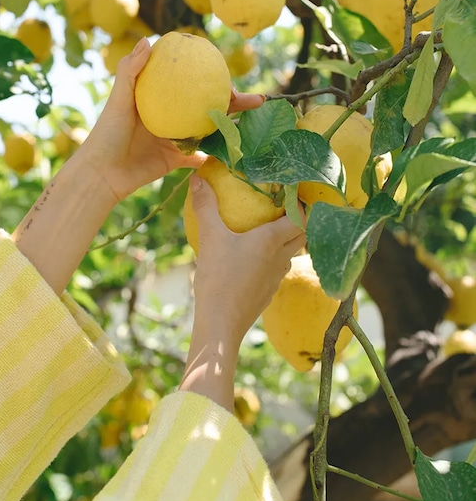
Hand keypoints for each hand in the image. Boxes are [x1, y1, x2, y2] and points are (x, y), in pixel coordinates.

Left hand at [82, 37, 264, 203]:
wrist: (102, 173)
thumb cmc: (107, 133)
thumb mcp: (119, 99)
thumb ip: (131, 70)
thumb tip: (148, 39)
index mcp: (159, 98)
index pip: (190, 82)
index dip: (212, 76)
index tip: (228, 74)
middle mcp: (170, 116)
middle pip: (208, 105)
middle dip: (235, 102)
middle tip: (258, 100)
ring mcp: (175, 138)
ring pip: (210, 129)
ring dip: (232, 126)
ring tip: (256, 124)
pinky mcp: (176, 161)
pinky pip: (201, 157)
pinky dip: (217, 155)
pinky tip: (237, 151)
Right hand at [189, 174, 305, 344]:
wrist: (221, 323)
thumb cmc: (218, 278)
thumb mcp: (210, 237)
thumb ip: (205, 206)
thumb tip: (197, 177)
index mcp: (273, 240)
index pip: (302, 217)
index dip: (302, 203)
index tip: (294, 190)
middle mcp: (281, 257)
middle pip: (303, 234)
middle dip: (300, 218)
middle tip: (285, 204)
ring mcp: (277, 277)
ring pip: (291, 252)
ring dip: (287, 238)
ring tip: (270, 226)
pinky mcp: (268, 291)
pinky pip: (277, 268)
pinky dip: (273, 257)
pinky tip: (253, 255)